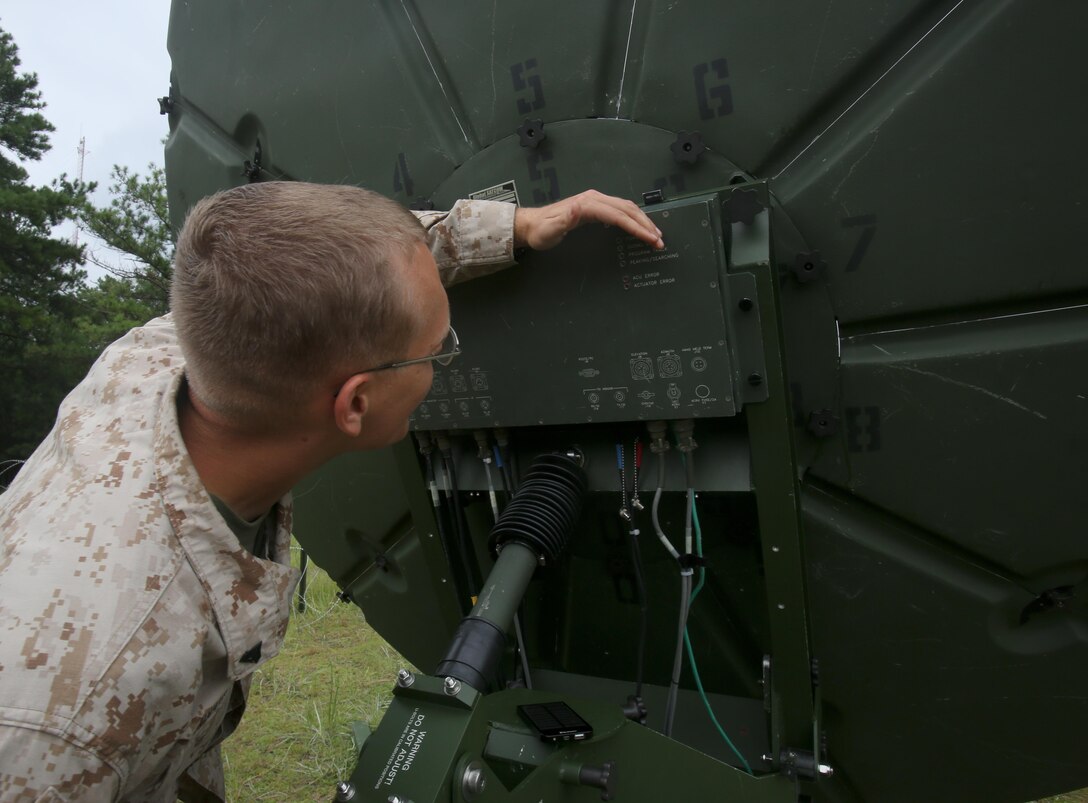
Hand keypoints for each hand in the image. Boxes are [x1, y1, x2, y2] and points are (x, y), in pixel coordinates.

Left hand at [513, 190, 663, 250]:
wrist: (532, 225)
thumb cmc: (541, 230)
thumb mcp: (551, 228)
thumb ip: (565, 219)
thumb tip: (578, 208)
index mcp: (587, 204)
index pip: (618, 215)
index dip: (636, 227)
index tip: (649, 238)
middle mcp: (594, 199)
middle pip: (627, 210)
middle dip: (646, 225)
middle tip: (659, 241)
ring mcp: (596, 202)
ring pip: (626, 208)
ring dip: (643, 221)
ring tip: (655, 235)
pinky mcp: (596, 207)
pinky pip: (620, 210)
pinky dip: (634, 218)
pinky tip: (640, 227)